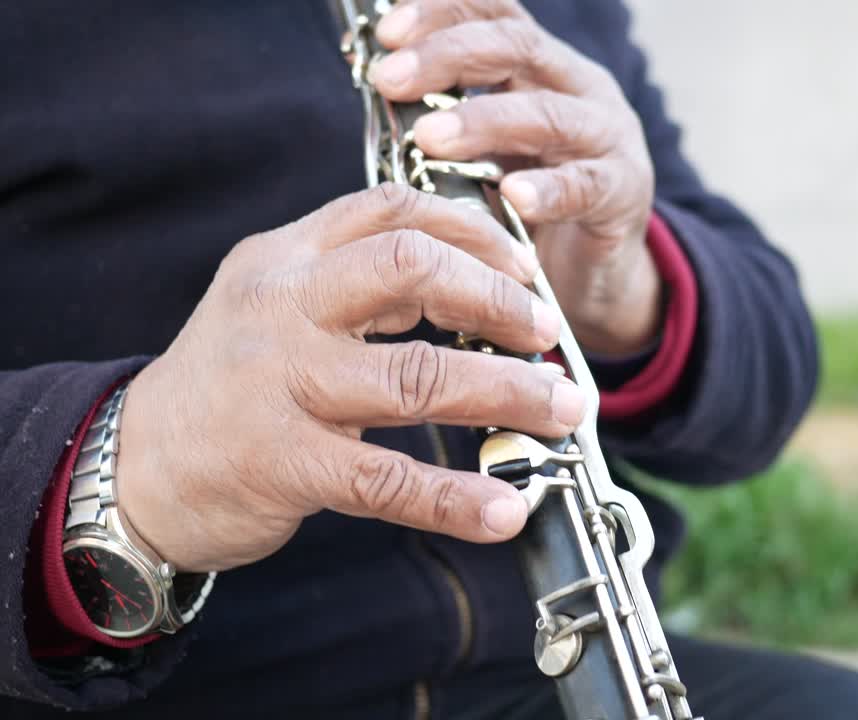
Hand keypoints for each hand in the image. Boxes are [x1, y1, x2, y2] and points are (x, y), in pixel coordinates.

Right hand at [115, 184, 587, 571]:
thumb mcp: (272, 302)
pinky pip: (386, 480)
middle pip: (410, 268)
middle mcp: (282, 307)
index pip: (391, 210)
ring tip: (563, 410)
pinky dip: (454, 498)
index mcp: (285, 258)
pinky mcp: (282, 463)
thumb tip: (472, 284)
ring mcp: (281, 384)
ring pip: (416, 377)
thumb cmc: (227, 382)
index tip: (524, 267)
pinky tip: (502, 511)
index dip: (472, 231)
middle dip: (497, 299)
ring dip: (506, 392)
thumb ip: (353, 282)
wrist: (132, 465)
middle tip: (548, 334)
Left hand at [371, 0, 661, 354]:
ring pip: (549, 115)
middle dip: (447, 57)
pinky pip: (586, 186)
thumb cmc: (529, 205)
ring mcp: (608, 139)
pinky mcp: (623, 194)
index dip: (442, 11)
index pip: (494, 14)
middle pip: (517, 47)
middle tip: (389, 80)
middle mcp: (580, 89)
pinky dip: (549, 190)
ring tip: (429, 139)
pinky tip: (513, 197)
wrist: (594, 274)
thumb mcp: (487, 150)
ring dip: (484, 122)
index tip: (384, 33)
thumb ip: (447, 116)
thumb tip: (376, 82)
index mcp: (542, 67)